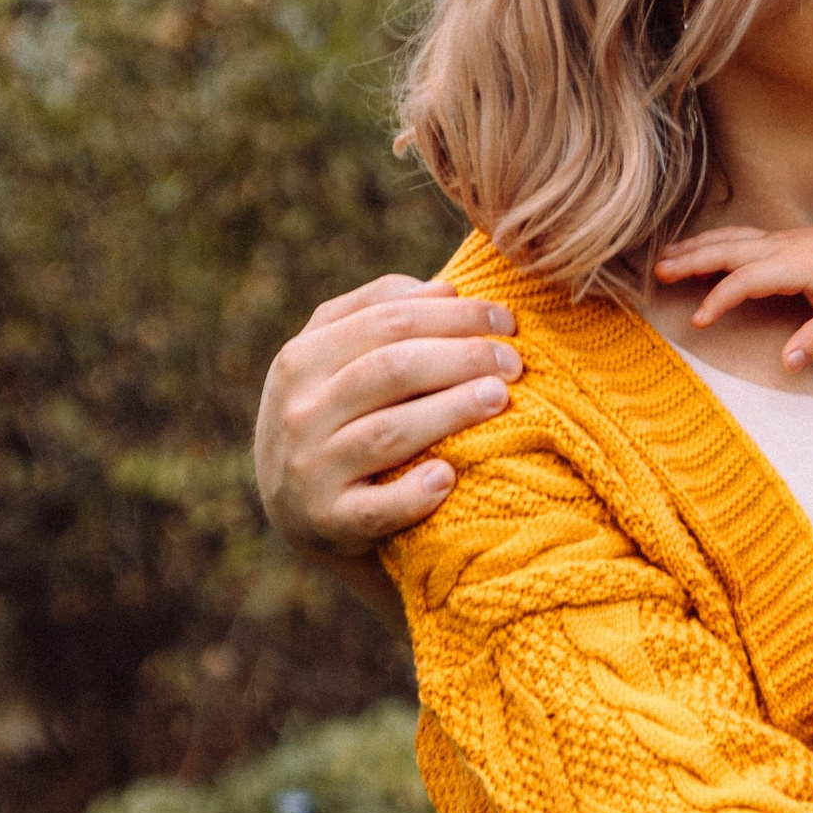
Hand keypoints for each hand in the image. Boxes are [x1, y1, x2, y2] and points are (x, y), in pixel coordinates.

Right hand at [254, 275, 520, 580]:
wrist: (299, 514)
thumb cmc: (338, 421)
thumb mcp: (335, 364)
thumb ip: (376, 316)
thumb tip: (443, 289)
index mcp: (301, 359)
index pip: (386, 320)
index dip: (453, 315)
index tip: (506, 320)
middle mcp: (297, 411)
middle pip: (390, 369)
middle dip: (461, 358)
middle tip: (514, 362)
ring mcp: (308, 470)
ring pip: (387, 432)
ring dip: (450, 411)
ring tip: (500, 399)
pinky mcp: (326, 523)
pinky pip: (375, 509)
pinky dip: (414, 494)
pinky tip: (451, 477)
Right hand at [659, 200, 812, 369]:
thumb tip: (788, 364)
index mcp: (794, 265)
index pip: (746, 279)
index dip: (719, 299)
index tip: (698, 320)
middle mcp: (779, 247)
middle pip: (726, 250)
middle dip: (690, 261)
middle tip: (658, 274)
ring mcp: (776, 239)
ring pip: (726, 239)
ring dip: (693, 248)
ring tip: (661, 260)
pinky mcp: (777, 238)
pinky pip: (735, 236)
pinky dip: (709, 241)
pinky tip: (692, 250)